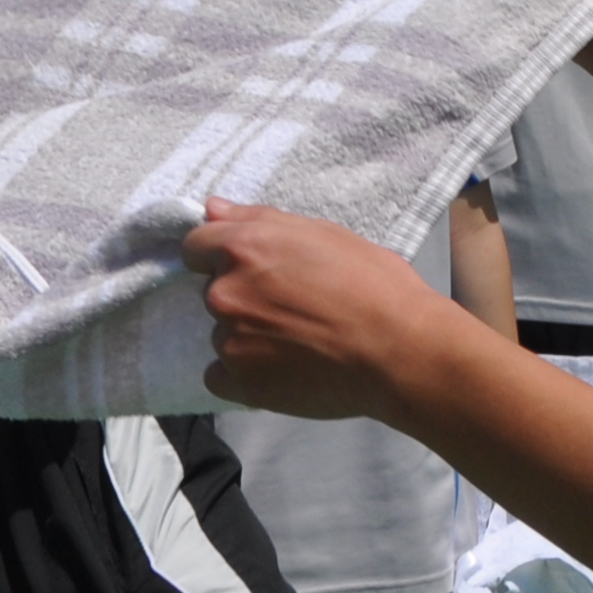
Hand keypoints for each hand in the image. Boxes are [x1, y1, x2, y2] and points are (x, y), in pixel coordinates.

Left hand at [188, 200, 457, 422]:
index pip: (195, 246)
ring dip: (247, 334)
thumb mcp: (324, 234)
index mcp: (244, 247)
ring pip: (223, 332)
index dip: (221, 254)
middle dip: (243, 294)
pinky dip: (244, 372)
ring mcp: (229, 340)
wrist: (397, 349)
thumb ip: (259, 219)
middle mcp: (225, 292)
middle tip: (291, 305)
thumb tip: (212, 207)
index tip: (254, 267)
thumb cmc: (372, 282)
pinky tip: (282, 368)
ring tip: (297, 341)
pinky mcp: (239, 384)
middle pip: (213, 290)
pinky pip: (221, 374)